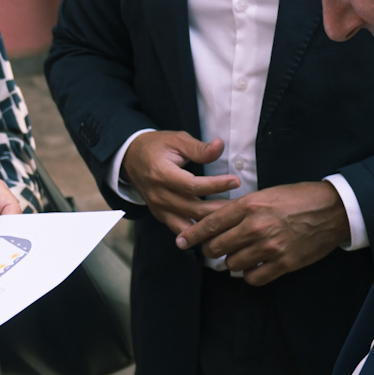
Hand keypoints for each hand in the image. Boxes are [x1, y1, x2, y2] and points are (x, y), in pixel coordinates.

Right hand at [121, 131, 240, 236]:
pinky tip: (215, 234)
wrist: (132, 158)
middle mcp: (159, 195)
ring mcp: (158, 208)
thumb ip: (199, 148)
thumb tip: (220, 146)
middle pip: (193, 208)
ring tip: (232, 220)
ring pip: (188, 224)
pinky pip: (180, 230)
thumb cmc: (157, 147)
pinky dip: (197, 234)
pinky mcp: (161, 215)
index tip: (235, 181)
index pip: (192, 185)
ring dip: (211, 225)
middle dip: (219, 209)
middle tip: (242, 205)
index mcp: (161, 174)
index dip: (215, 185)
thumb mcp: (177, 140)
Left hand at [179, 180, 348, 285]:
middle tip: (214, 249)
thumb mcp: (266, 194)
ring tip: (240, 255)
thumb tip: (215, 220)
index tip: (181, 242)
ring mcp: (270, 247)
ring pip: (233, 264)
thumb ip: (240, 208)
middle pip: (217, 247)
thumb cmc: (298, 199)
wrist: (333, 210)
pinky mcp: (284, 263)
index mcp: (250, 205)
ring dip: (232, 262)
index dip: (192, 235)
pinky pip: (253, 278)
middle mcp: (256, 227)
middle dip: (211, 250)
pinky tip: (254, 266)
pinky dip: (249, 274)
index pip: (210, 224)